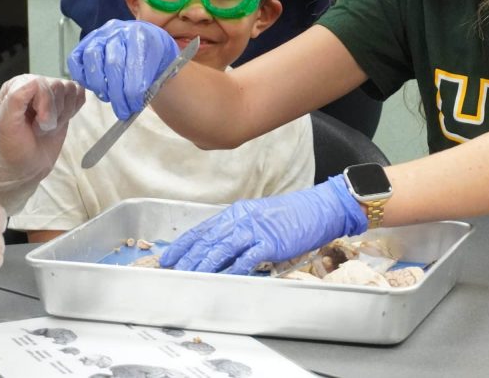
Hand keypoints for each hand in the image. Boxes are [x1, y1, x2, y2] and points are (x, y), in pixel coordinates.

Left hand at [0, 75, 85, 212]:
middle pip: (59, 86)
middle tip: (41, 129)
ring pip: (71, 90)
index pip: (42, 83)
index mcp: (17, 85)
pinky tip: (61, 122)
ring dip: (64, 114)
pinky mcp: (66, 103)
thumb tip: (37, 81)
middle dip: (54, 112)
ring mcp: (51, 94)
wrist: (25, 168)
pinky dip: (74, 110)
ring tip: (48, 127)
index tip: (36, 124)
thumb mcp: (6, 124)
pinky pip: (80, 95)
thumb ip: (16, 99)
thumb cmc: (12, 148)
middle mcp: (34, 85)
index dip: (45, 104)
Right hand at [67, 19, 178, 119]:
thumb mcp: (162, 65)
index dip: (133, 90)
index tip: (134, 106)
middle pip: (113, 64)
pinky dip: (82, 77)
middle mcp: (118, 31)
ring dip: (99, 85)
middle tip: (123, 111)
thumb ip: (151, 81)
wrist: (146, 40)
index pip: (135, 65)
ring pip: (92, 59)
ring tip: (109, 98)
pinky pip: (76, 60)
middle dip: (117, 94)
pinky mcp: (85, 41)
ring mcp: (100, 34)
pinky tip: (95, 87)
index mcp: (141, 35)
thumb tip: (132, 104)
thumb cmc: (153, 57)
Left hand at [160, 176, 367, 274]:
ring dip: (203, 264)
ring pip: (221, 248)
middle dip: (187, 257)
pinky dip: (233, 269)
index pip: (204, 229)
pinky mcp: (270, 241)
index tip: (169, 256)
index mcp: (238, 213)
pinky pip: (247, 257)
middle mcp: (242, 219)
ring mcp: (256, 230)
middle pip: (208, 240)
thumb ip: (240, 231)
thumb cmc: (292, 215)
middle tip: (171, 271)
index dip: (184, 244)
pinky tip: (222, 278)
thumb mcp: (260, 218)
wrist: (319, 208)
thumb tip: (221, 250)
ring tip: (188, 277)